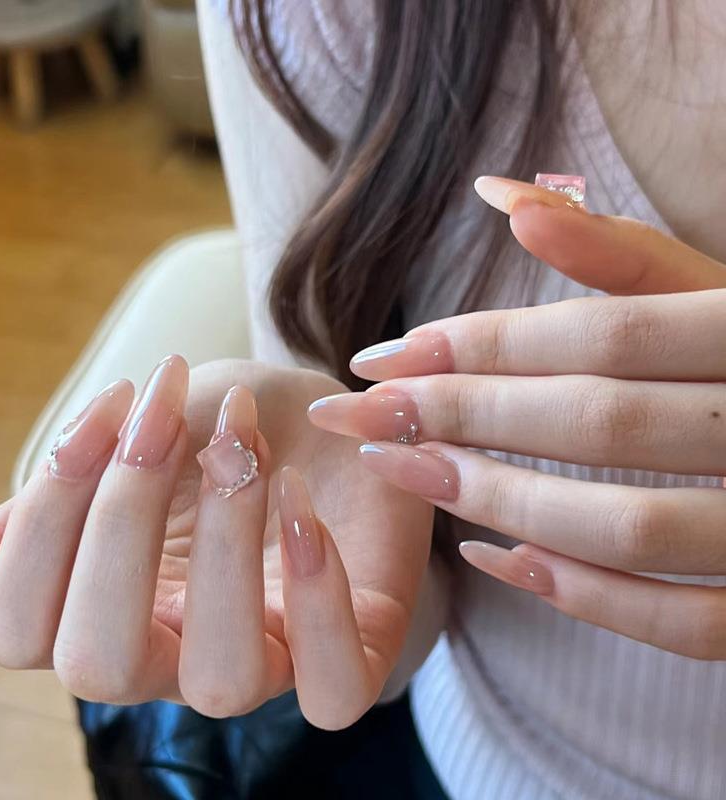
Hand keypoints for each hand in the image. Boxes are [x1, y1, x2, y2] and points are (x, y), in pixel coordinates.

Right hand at [0, 358, 431, 728]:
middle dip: (121, 521)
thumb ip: (62, 502)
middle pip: (100, 666)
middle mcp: (178, 651)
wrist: (333, 421)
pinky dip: (318, 592)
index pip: (20, 628)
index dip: (42, 517)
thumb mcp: (147, 438)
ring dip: (223, 544)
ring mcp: (270, 659)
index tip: (113, 404)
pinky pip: (333, 686)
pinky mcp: (357, 650)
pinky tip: (300, 501)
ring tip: (241, 447)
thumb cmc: (234, 428)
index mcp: (109, 604)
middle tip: (165, 416)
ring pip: (221, 681)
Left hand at [308, 176, 725, 660]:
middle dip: (463, 415)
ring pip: (629, 527)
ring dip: (501, 501)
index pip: (602, 336)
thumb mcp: (708, 289)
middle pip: (599, 421)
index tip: (380, 356)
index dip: (481, 345)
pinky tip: (491, 558)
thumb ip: (614, 249)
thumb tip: (498, 194)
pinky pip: (680, 623)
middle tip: (360, 412)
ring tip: (405, 471)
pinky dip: (580, 596)